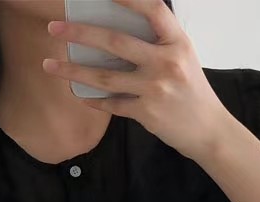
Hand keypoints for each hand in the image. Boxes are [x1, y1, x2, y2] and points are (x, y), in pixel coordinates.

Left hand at [43, 0, 234, 162]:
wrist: (209, 131)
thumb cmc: (193, 92)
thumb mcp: (183, 58)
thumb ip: (157, 43)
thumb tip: (116, 32)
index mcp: (177, 43)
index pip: (152, 9)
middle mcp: (166, 63)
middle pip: (116, 42)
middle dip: (80, 33)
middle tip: (54, 27)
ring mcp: (155, 89)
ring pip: (105, 77)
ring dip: (73, 71)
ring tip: (50, 65)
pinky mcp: (147, 113)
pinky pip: (113, 104)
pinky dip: (94, 99)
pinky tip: (79, 94)